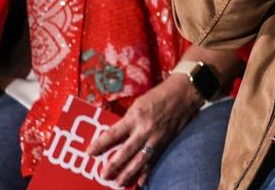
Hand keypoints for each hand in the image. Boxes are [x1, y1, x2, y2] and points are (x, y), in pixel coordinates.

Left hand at [87, 74, 202, 187]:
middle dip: (113, 165)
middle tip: (103, 175)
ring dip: (128, 173)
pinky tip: (140, 182)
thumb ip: (127, 120)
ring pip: (140, 160)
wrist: (185, 93)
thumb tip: (116, 136)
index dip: (100, 145)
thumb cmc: (159, 95)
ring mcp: (156, 138)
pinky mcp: (166, 142)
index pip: (113, 134)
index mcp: (135, 116)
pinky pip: (155, 160)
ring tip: (119, 183)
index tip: (89, 153)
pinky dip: (147, 172)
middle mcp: (145, 129)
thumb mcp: (138, 104)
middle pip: (126, 152)